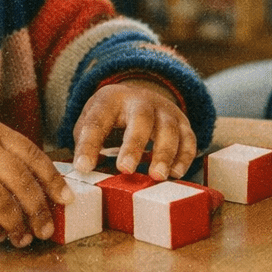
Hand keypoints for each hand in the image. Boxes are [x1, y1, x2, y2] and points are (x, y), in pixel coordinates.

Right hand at [0, 113, 68, 247]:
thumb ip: (4, 151)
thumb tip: (41, 185)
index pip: (33, 156)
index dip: (53, 181)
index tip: (66, 200)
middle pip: (21, 182)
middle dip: (39, 210)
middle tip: (48, 228)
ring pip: (1, 203)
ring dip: (17, 225)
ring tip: (24, 238)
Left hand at [71, 80, 197, 180]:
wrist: (139, 95)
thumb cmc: (110, 115)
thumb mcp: (91, 119)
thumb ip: (85, 142)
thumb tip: (85, 170)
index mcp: (111, 99)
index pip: (98, 120)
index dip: (89, 144)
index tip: (83, 168)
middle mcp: (141, 101)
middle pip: (141, 119)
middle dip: (134, 145)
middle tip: (125, 169)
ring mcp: (164, 110)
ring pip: (169, 128)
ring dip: (164, 153)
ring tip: (156, 176)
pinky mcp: (182, 122)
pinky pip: (188, 138)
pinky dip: (184, 156)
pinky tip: (176, 173)